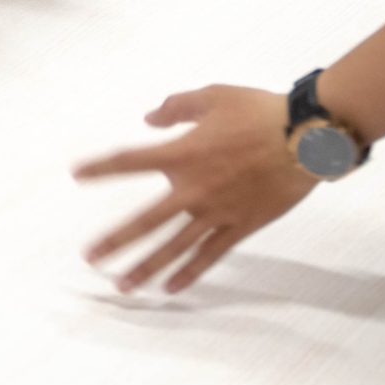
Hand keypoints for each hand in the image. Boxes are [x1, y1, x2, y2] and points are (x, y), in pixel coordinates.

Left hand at [74, 84, 316, 294]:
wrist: (307, 137)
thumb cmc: (260, 111)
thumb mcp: (213, 95)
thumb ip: (176, 105)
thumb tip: (149, 117)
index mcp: (182, 153)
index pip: (130, 161)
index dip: (101, 168)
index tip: (77, 175)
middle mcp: (193, 188)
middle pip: (145, 221)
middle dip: (115, 241)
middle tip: (89, 257)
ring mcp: (216, 212)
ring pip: (174, 247)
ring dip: (146, 267)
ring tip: (122, 286)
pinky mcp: (241, 226)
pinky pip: (210, 255)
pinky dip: (189, 273)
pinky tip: (170, 289)